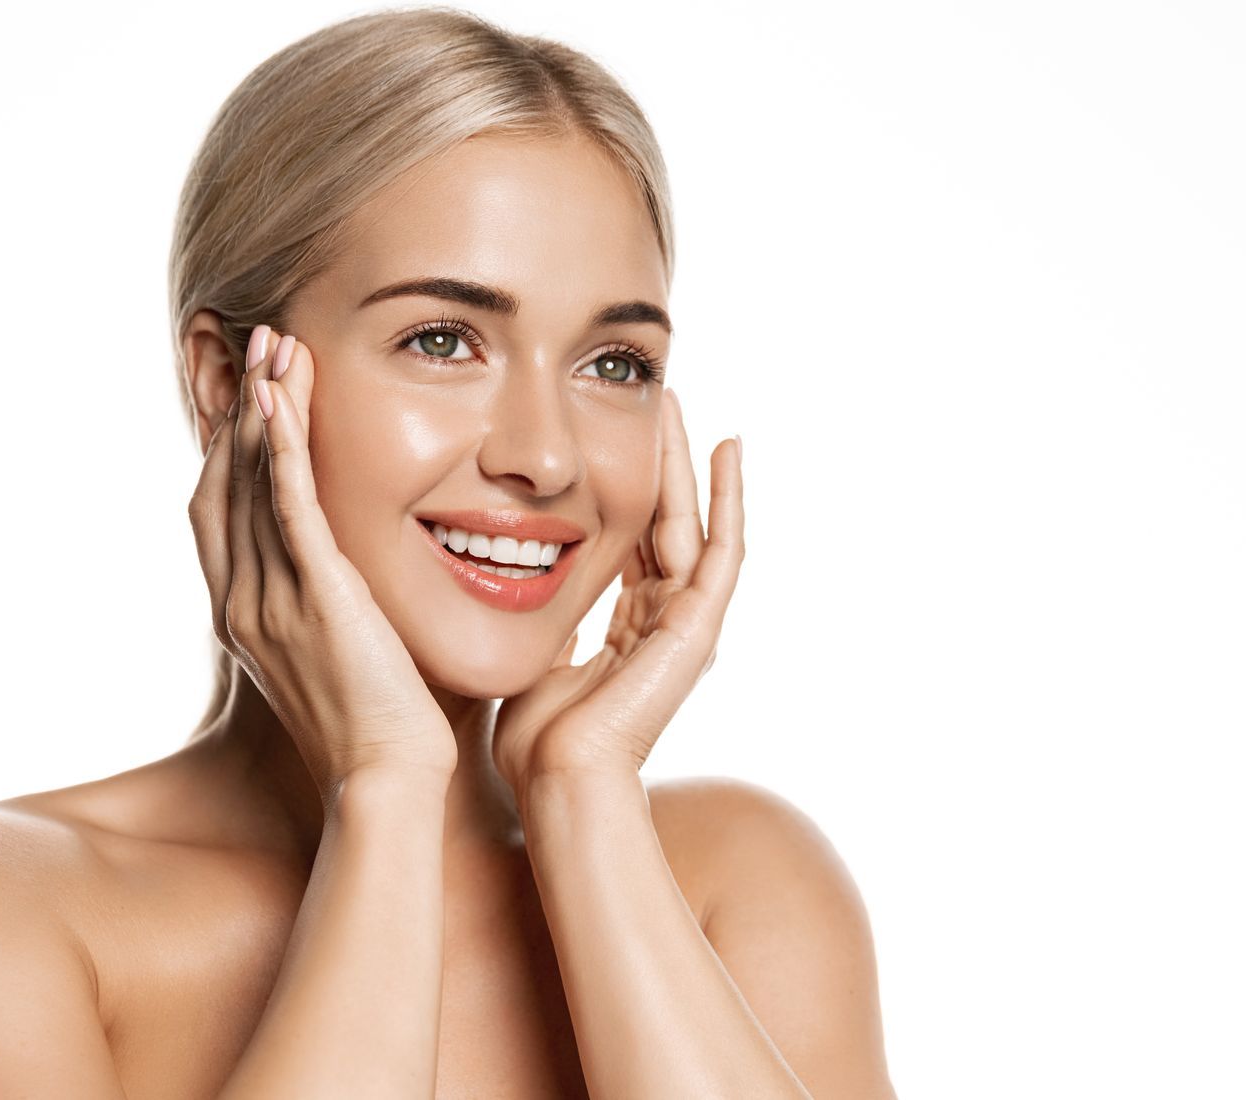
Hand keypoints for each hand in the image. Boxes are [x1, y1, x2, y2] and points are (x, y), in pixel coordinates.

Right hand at [188, 324, 456, 789]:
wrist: (387, 781)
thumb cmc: (383, 725)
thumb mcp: (343, 652)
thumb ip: (333, 605)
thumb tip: (353, 576)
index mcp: (246, 615)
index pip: (219, 511)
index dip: (226, 446)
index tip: (246, 392)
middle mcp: (243, 602)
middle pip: (221, 482)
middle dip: (236, 409)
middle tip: (254, 342)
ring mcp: (271, 600)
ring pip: (250, 482)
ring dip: (259, 408)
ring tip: (272, 345)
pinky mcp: (315, 598)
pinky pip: (288, 507)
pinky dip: (280, 448)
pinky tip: (282, 400)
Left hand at [492, 387, 744, 799]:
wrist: (560, 779)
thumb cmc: (536, 741)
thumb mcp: (532, 658)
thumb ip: (540, 621)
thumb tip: (514, 587)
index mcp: (628, 632)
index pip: (635, 544)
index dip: (628, 491)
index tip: (614, 440)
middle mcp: (664, 623)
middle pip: (668, 524)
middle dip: (660, 461)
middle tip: (655, 401)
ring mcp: (687, 625)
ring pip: (695, 524)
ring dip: (689, 463)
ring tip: (680, 406)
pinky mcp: (700, 626)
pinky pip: (724, 548)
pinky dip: (730, 497)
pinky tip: (729, 448)